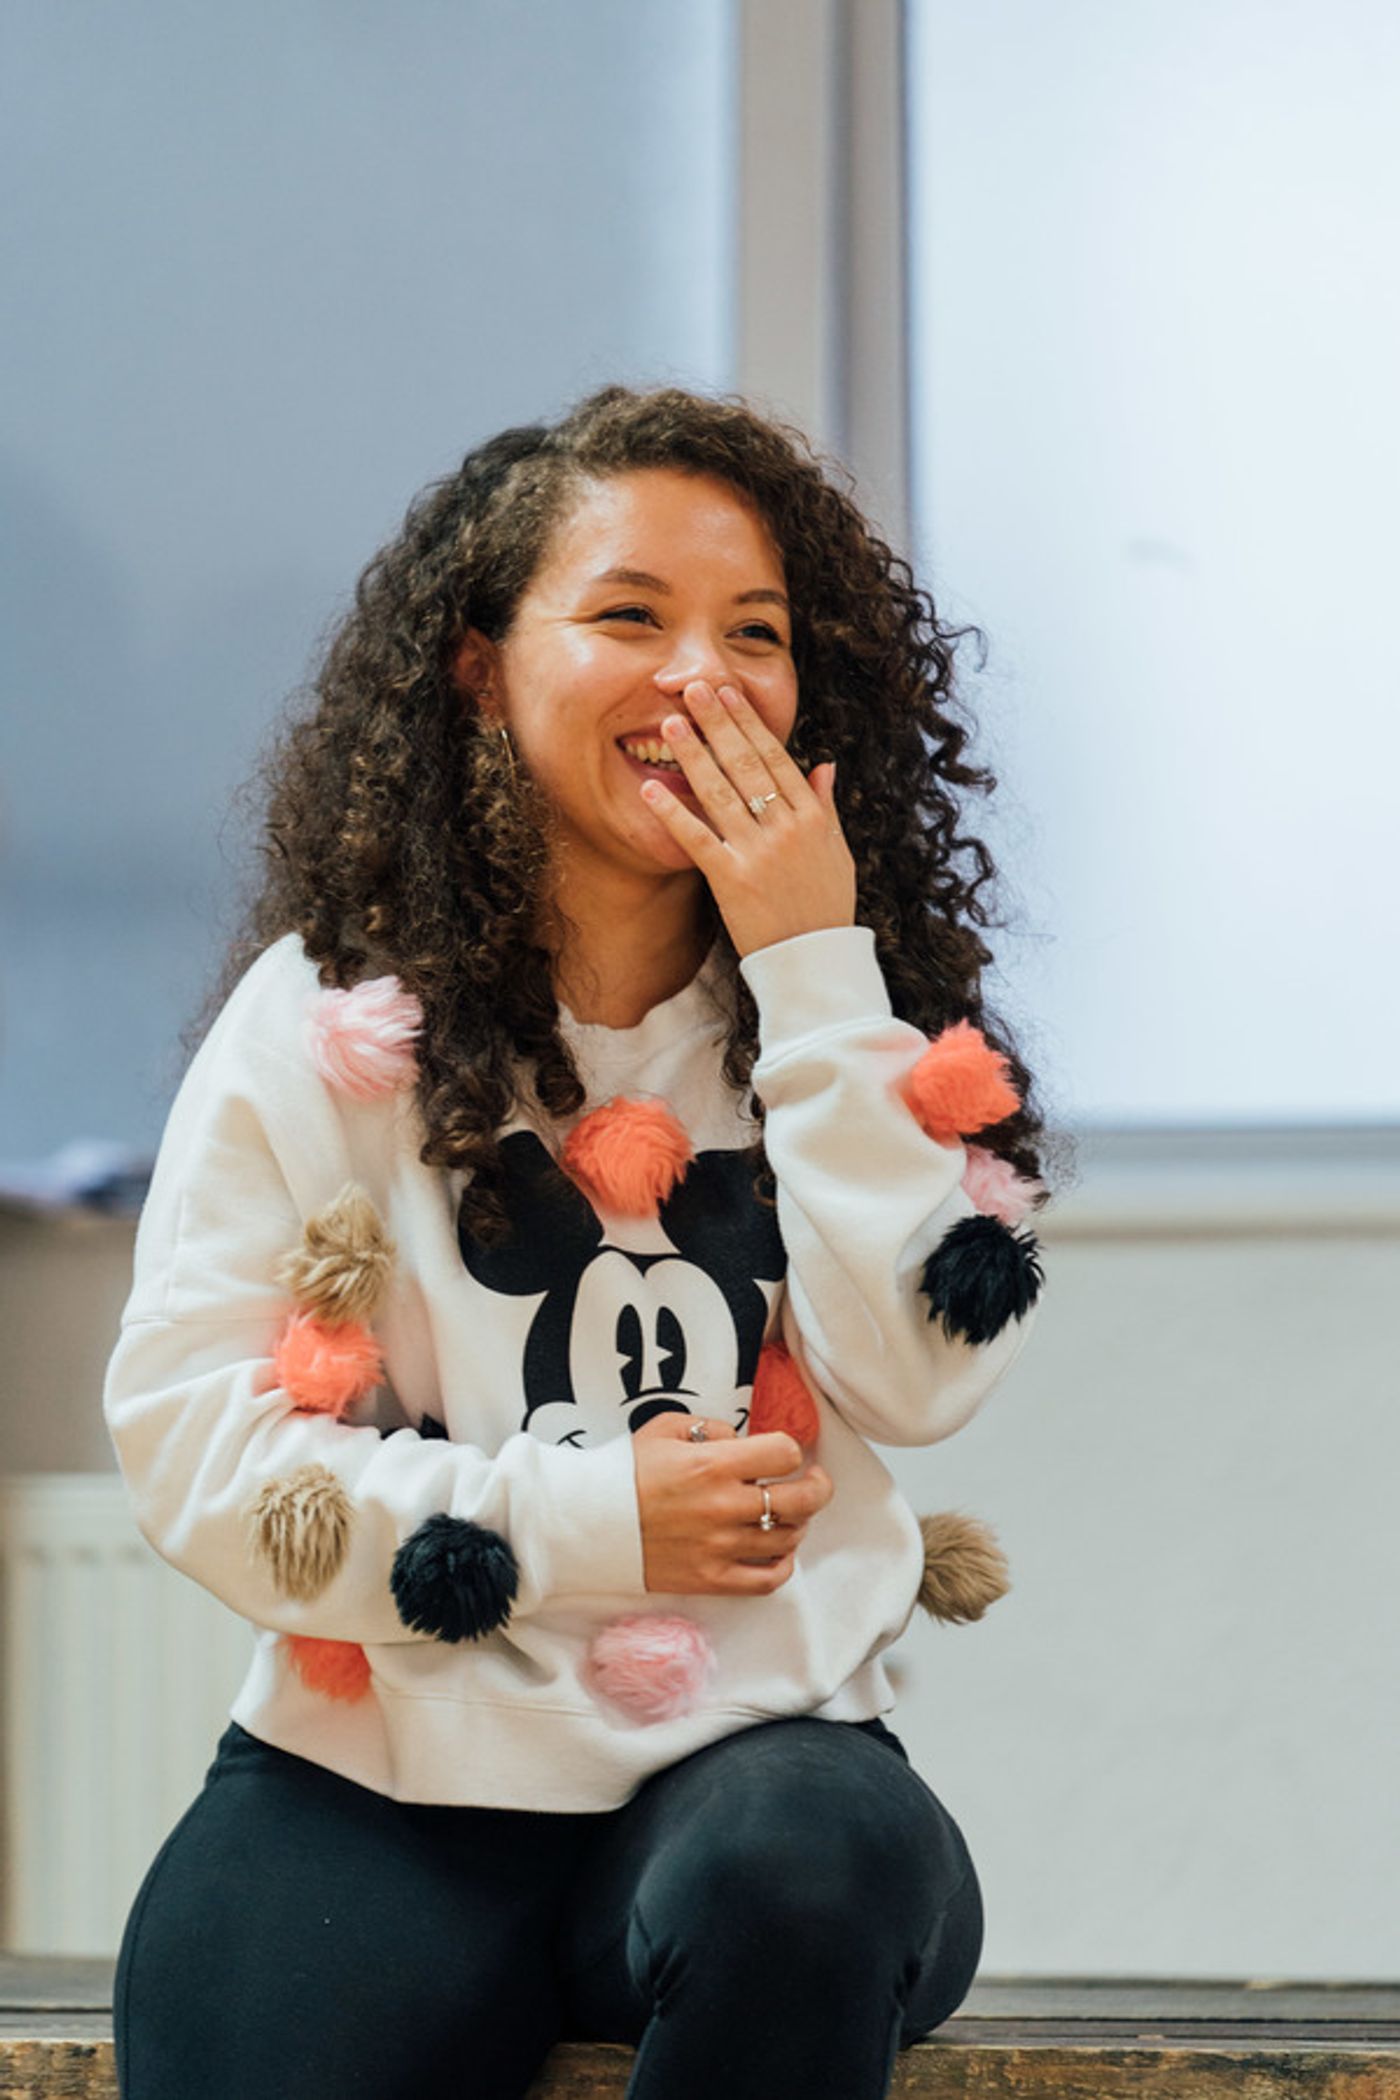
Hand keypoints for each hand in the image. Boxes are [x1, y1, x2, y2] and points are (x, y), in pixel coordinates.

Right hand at [630, 1412, 833, 1595]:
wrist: (587, 1522)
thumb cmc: (624, 1472)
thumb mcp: (664, 1429)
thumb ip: (709, 1427)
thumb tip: (739, 1440)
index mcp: (713, 1464)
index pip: (785, 1453)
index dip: (791, 1450)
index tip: (785, 1453)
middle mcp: (723, 1506)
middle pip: (801, 1500)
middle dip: (818, 1487)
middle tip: (814, 1481)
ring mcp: (719, 1547)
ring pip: (788, 1538)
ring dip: (797, 1523)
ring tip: (786, 1514)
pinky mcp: (710, 1578)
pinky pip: (766, 1580)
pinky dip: (782, 1565)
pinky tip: (777, 1551)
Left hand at [639, 680, 856, 958]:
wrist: (817, 961)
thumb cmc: (826, 908)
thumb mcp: (837, 853)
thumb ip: (825, 808)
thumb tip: (823, 765)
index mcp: (812, 818)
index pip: (777, 758)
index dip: (750, 723)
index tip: (731, 694)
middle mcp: (786, 829)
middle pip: (747, 764)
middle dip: (718, 724)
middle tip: (694, 689)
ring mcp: (758, 853)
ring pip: (721, 792)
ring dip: (694, 754)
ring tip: (671, 724)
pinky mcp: (732, 880)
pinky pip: (698, 839)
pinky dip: (674, 814)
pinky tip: (651, 790)